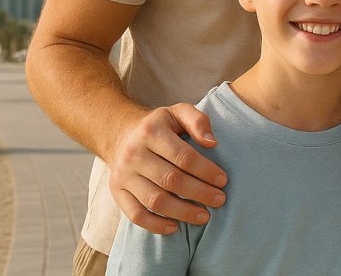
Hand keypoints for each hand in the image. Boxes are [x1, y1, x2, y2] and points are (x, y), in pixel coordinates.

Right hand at [108, 103, 227, 233]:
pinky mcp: (116, 192)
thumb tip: (212, 142)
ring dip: (183, 212)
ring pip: (154, 200)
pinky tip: (175, 227)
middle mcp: (133, 154)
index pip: (183, 156)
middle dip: (199, 193)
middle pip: (171, 180)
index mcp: (151, 131)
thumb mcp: (178, 112)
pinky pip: (135, 215)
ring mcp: (122, 175)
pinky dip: (155, 225)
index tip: (223, 180)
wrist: (123, 135)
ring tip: (204, 216)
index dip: (205, 171)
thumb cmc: (161, 127)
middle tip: (220, 200)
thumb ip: (197, 121)